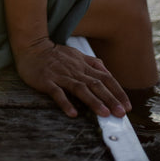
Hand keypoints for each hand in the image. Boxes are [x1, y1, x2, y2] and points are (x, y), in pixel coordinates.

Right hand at [14, 39, 131, 117]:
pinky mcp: (47, 81)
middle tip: (121, 113)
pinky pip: (57, 92)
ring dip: (93, 101)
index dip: (117, 91)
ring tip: (104, 114)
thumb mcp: (76, 54)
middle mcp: (75, 70)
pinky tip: (72, 113)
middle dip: (110, 99)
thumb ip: (91, 63)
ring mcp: (60, 75)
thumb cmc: (54, 53)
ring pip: (80, 88)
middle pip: (96, 85)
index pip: (105, 78)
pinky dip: (65, 103)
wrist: (31, 46)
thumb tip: (106, 71)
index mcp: (83, 65)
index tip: (127, 106)